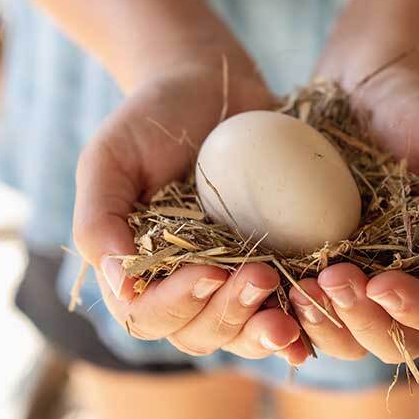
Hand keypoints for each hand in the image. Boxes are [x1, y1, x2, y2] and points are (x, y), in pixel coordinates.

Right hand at [73, 63, 309, 364]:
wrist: (209, 84)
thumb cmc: (150, 118)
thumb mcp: (109, 158)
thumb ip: (98, 221)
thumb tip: (120, 285)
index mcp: (137, 272)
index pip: (150, 315)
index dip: (178, 305)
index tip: (207, 271)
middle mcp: (182, 286)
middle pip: (200, 334)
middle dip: (229, 316)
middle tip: (260, 277)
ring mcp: (229, 279)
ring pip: (242, 333)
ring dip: (264, 330)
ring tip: (291, 314)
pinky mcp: (273, 263)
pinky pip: (285, 306)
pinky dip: (301, 318)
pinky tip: (319, 308)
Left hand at [290, 66, 418, 362]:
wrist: (359, 89)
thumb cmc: (416, 111)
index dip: (418, 309)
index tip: (383, 283)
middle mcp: (405, 285)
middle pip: (394, 340)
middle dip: (363, 321)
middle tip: (333, 279)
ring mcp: (356, 285)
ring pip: (345, 340)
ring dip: (323, 326)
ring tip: (299, 288)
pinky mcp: (311, 274)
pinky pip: (301, 315)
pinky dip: (286, 317)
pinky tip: (268, 292)